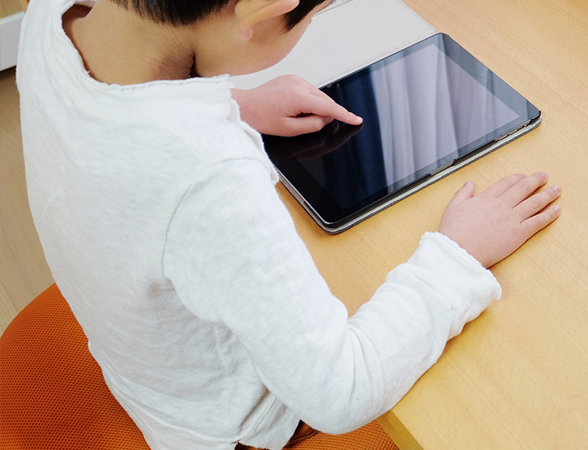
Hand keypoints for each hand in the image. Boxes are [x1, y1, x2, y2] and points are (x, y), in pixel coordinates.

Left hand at [231, 75, 362, 136]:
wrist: (245, 106)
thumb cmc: (262, 118)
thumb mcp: (289, 130)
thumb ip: (313, 125)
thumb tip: (327, 119)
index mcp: (299, 97)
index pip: (329, 107)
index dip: (345, 115)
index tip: (357, 119)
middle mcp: (299, 84)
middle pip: (325, 101)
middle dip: (325, 113)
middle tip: (310, 124)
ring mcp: (296, 79)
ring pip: (318, 96)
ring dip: (316, 107)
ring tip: (295, 116)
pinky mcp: (292, 78)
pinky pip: (309, 91)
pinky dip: (309, 101)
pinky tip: (294, 108)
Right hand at [439, 172, 560, 267]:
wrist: (460, 250)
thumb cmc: (454, 232)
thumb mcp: (453, 207)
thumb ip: (463, 193)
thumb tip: (469, 184)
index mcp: (486, 198)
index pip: (505, 184)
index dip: (516, 178)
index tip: (523, 176)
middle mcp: (501, 205)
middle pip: (523, 189)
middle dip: (535, 181)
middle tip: (544, 176)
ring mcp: (512, 218)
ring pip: (534, 202)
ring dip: (547, 194)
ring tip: (556, 190)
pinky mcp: (518, 233)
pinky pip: (538, 221)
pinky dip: (549, 215)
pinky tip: (556, 210)